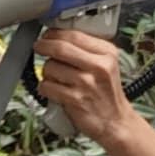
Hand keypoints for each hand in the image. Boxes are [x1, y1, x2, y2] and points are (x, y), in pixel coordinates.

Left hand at [32, 25, 140, 152]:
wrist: (115, 122)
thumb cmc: (107, 93)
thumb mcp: (107, 64)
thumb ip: (88, 49)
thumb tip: (59, 35)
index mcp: (107, 53)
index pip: (75, 35)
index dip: (55, 33)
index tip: (47, 35)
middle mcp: (99, 66)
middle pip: (60, 48)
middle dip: (44, 45)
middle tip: (39, 47)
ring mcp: (86, 83)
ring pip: (51, 67)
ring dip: (46, 71)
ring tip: (54, 77)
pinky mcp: (75, 99)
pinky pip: (48, 86)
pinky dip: (45, 87)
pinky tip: (52, 90)